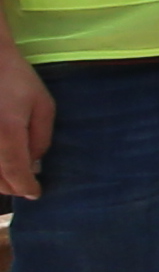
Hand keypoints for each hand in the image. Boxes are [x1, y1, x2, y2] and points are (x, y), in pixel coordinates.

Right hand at [0, 45, 46, 201]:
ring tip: (12, 177)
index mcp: (7, 135)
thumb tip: (34, 165)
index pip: (16, 175)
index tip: (35, 193)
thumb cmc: (14, 78)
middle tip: (25, 185)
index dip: (27, 188)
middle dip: (12, 186)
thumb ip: (41, 138)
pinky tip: (0, 166)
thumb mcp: (41, 104)